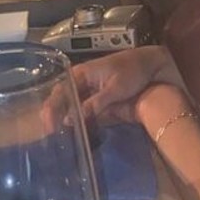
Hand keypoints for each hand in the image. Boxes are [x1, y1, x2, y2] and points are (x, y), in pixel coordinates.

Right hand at [53, 45, 178, 130]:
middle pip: (60, 97)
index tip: (49, 126)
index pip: (59, 92)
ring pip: (69, 102)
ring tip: (56, 134)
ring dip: (62, 117)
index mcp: (81, 73)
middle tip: (49, 134)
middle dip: (52, 115)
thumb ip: (93, 104)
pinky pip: (80, 105)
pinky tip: (73, 129)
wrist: (151, 64)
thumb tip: (70, 120)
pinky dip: (75, 116)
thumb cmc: (133, 72)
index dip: (51, 109)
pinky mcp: (96, 93)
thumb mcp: (115, 89)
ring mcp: (88, 86)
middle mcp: (80, 78)